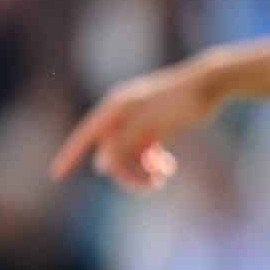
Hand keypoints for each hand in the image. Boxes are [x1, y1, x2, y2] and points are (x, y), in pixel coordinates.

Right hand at [49, 62, 220, 191]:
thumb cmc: (182, 100)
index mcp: (117, 107)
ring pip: (129, 157)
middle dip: (128, 173)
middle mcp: (124, 114)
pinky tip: (168, 168)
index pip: (86, 135)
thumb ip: (126, 143)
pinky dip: (153, 164)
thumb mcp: (153, 122)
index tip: (57, 176)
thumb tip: (102, 165)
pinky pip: (144, 154)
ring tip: (164, 176)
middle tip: (153, 185)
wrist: (212, 84)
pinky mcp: (156, 128)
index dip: (70, 155)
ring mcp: (140, 122)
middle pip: (112, 153)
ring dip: (142, 172)